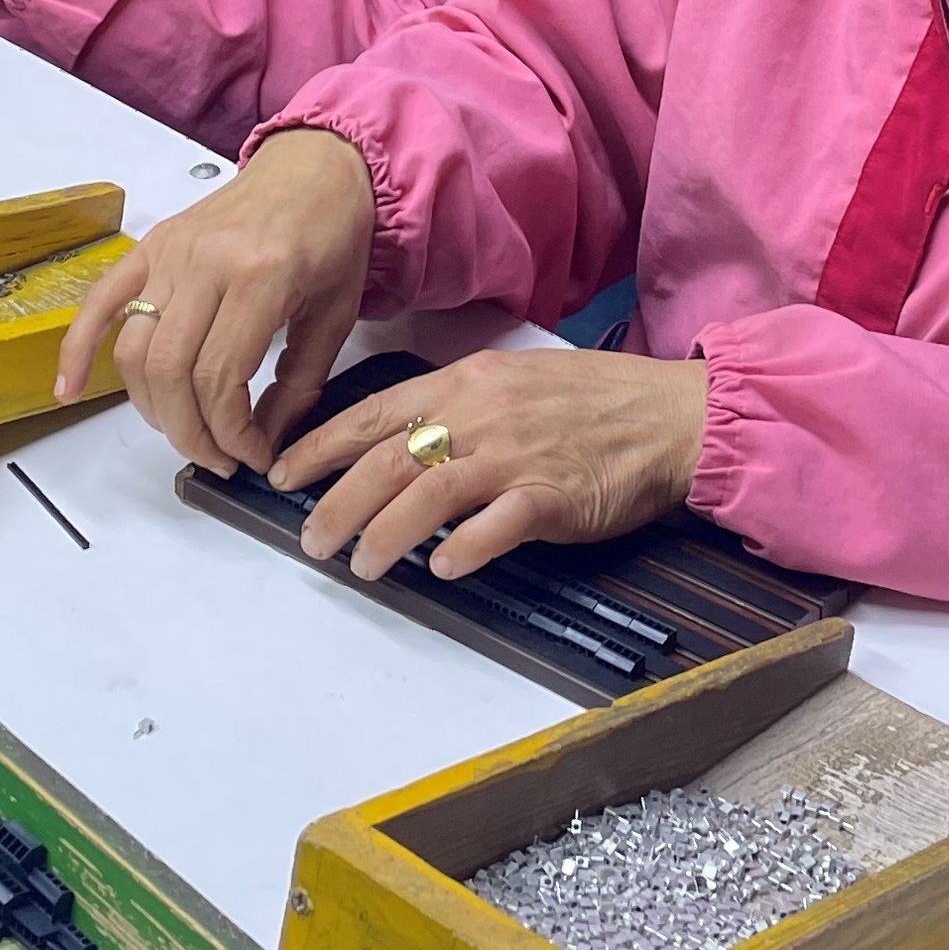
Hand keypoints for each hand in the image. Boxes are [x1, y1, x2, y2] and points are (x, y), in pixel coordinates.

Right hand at [59, 129, 377, 468]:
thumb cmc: (331, 233)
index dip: (231, 433)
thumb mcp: (335, 315)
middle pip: (169, 371)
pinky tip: (69, 389)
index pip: (221, 378)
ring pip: (134, 349)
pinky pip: (99, 302)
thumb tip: (264, 441)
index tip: (251, 455)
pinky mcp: (149, 245)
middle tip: (217, 456)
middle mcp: (207, 262)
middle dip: (189, 432)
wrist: (316, 166)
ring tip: (182, 430)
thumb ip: (300, 385)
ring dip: (150, 407)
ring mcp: (170, 252)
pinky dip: (76, 348)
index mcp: (261, 277)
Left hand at [271, 345, 706, 579]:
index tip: (280, 474)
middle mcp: (482, 414)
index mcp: (465, 382)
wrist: (669, 415)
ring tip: (361, 565)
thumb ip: (455, 408)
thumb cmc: (592, 401)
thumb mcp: (512, 380)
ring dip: (385, 535)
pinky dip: (464, 548)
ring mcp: (516, 454)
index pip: (372, 413)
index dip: (319, 446)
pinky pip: (496, 525)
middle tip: (311, 540)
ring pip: (427, 495)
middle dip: (336, 503)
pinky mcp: (552, 495)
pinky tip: (443, 568)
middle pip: (387, 460)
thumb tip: (398, 447)